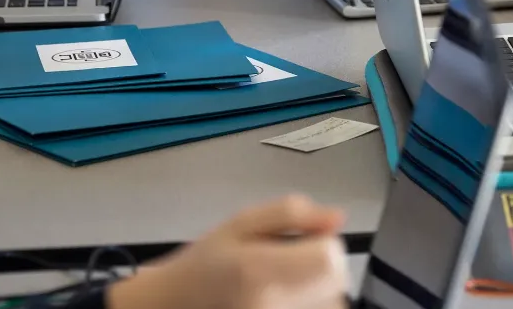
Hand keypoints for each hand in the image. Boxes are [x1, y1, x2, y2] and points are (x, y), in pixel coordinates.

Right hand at [107, 196, 347, 308]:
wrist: (176, 305)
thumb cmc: (207, 262)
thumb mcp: (242, 222)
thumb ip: (291, 214)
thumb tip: (336, 218)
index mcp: (259, 270)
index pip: (329, 259)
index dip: (325, 245)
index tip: (305, 242)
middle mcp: (272, 306)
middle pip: (335, 283)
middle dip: (322, 268)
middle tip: (289, 263)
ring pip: (330, 302)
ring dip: (318, 291)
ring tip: (283, 284)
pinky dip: (308, 304)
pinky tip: (284, 298)